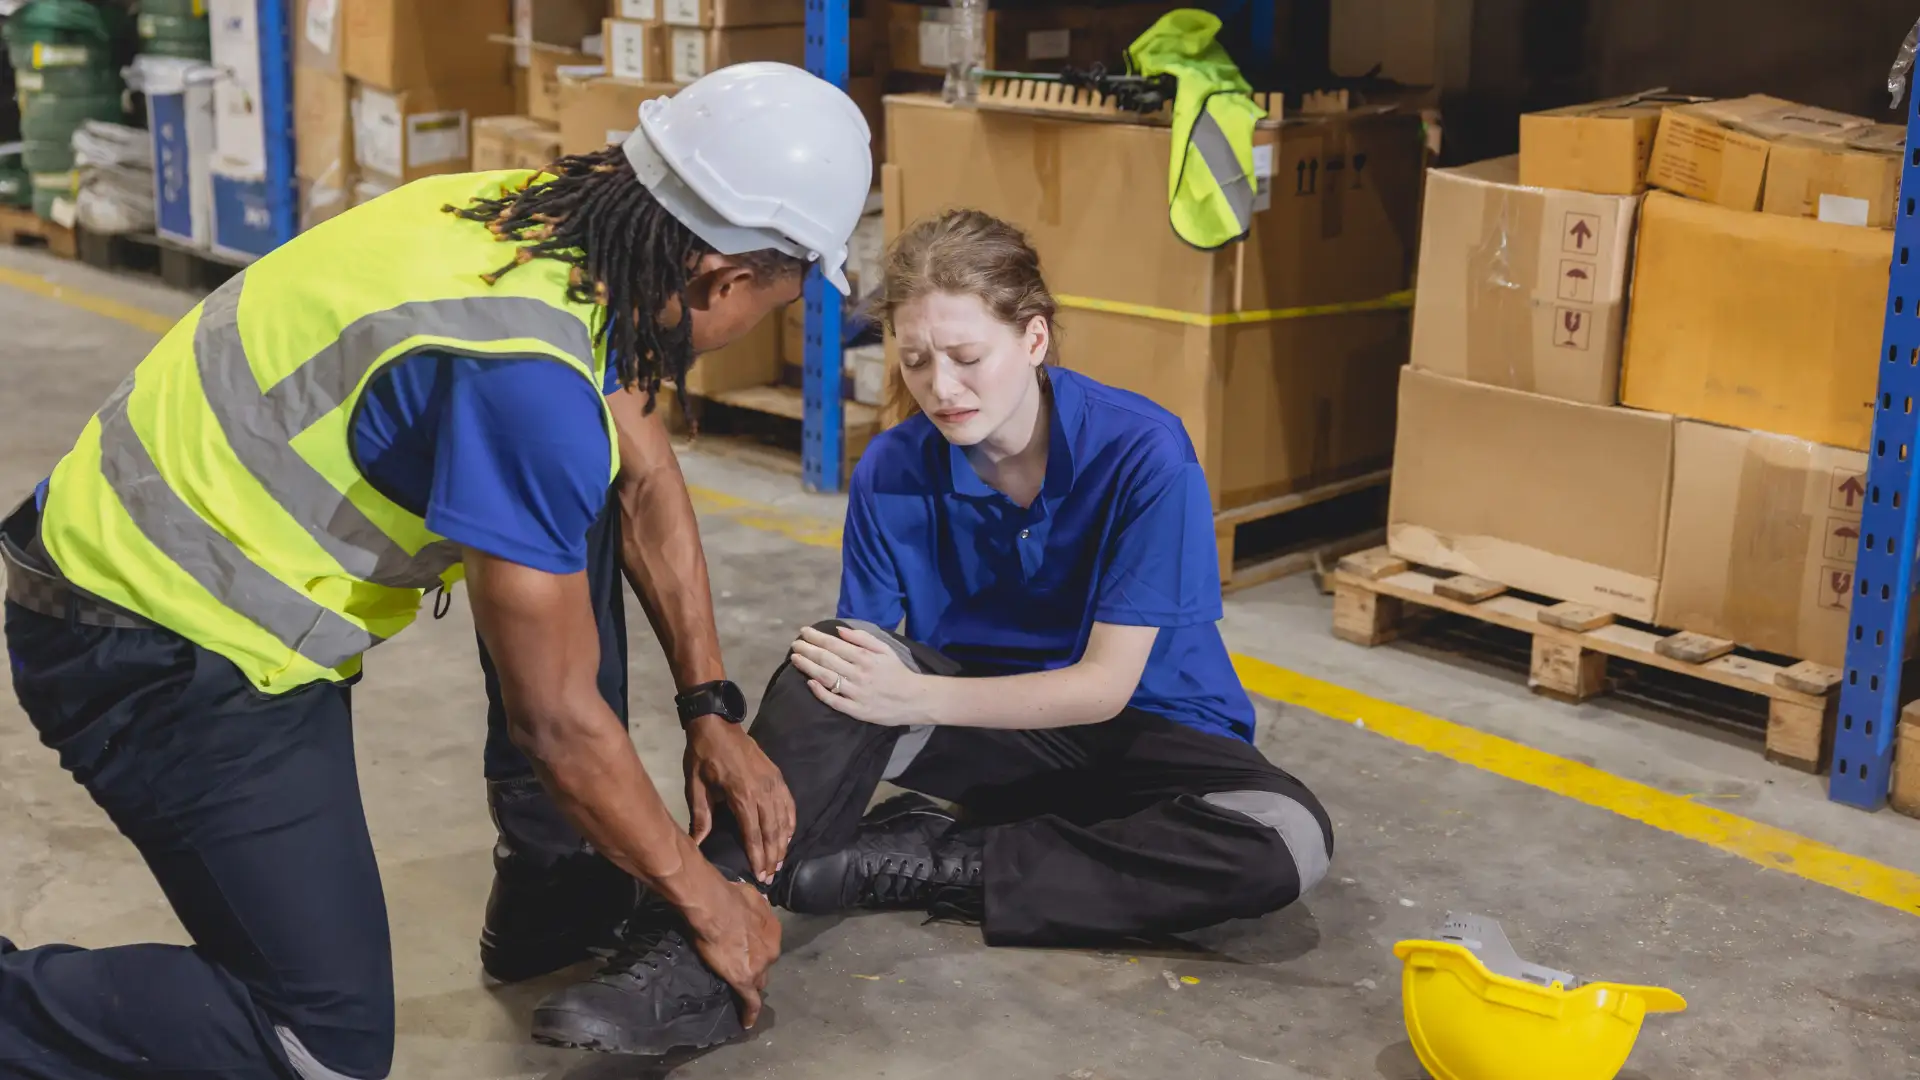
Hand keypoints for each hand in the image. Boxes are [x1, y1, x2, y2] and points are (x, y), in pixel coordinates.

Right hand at [683, 875, 781, 1027]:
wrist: (715, 907)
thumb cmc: (728, 897)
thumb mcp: (749, 896)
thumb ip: (753, 905)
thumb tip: (752, 902)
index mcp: (772, 929)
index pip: (768, 946)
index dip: (758, 950)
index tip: (750, 952)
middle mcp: (771, 950)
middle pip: (765, 965)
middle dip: (756, 967)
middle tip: (741, 967)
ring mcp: (759, 967)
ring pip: (758, 981)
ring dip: (752, 984)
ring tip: (742, 992)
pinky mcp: (745, 980)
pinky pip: (750, 1001)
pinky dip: (749, 1012)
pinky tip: (746, 1022)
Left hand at [684, 716, 795, 885]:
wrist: (717, 724)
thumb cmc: (702, 756)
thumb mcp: (695, 786)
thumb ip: (700, 816)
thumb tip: (697, 844)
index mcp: (741, 795)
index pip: (753, 834)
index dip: (757, 856)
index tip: (760, 875)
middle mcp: (762, 791)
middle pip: (772, 831)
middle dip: (772, 856)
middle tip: (771, 876)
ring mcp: (773, 783)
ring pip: (784, 820)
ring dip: (783, 843)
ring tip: (779, 862)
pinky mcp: (778, 777)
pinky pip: (789, 804)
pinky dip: (791, 822)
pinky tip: (788, 836)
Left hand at [788, 625, 929, 726]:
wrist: (915, 699)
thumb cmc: (897, 672)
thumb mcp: (885, 649)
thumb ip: (863, 638)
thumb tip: (840, 630)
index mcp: (865, 657)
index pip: (834, 645)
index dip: (816, 637)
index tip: (804, 632)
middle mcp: (858, 674)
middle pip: (827, 660)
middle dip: (808, 650)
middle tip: (795, 644)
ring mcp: (856, 693)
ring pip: (827, 678)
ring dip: (809, 667)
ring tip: (795, 659)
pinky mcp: (856, 710)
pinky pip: (834, 701)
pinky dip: (821, 692)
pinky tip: (809, 683)